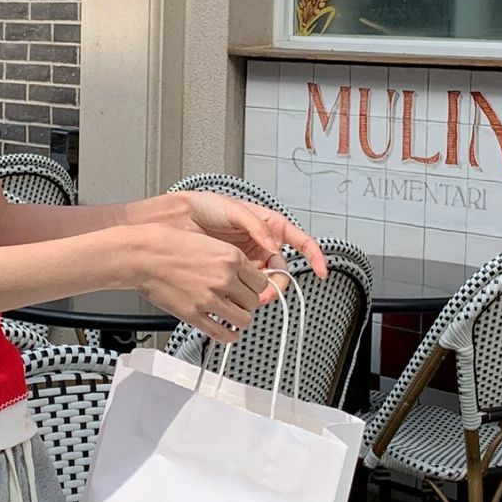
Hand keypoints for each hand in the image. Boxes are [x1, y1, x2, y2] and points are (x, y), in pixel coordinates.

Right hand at [129, 223, 273, 345]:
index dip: (256, 287)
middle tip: (239, 301)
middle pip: (255, 301)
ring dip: (239, 319)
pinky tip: (227, 332)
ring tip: (233, 316)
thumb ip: (226, 258)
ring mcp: (210, 298)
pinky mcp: (194, 314)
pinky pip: (222, 333)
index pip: (261, 280)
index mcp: (230, 257)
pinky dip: (228, 336)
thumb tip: (240, 272)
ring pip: (243, 319)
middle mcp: (224, 278)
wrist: (142, 255)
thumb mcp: (206, 241)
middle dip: (248, 302)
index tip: (251, 289)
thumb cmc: (165, 244)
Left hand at [169, 192, 326, 282]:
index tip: (321, 270)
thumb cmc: (206, 206)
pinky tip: (241, 294)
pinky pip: (249, 284)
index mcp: (271, 225)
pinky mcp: (236, 269)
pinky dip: (248, 292)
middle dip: (279, 283)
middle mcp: (264, 242)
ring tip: (252, 296)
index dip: (314, 256)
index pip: (301, 241)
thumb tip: (272, 244)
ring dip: (264, 290)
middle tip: (268, 293)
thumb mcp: (234, 209)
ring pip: (267, 280)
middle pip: (282, 269)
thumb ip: (256, 226)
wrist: (180, 219)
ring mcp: (250, 257)